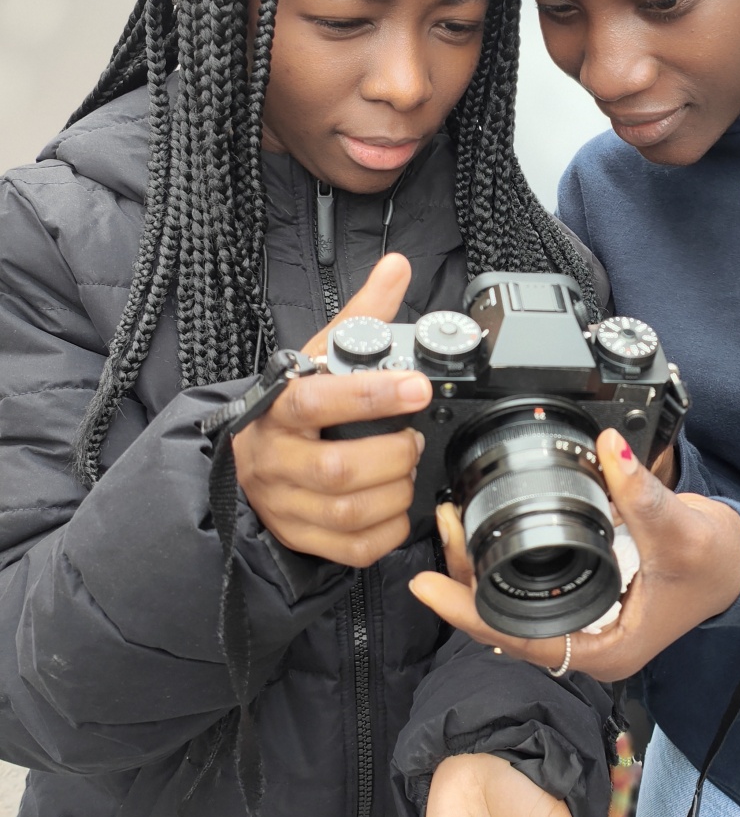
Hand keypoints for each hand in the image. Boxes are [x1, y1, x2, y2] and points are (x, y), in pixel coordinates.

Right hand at [233, 253, 431, 565]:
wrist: (244, 458)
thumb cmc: (292, 406)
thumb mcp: (318, 357)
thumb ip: (361, 315)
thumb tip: (395, 267)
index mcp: (279, 406)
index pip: (320, 400)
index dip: (372, 396)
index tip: (418, 386)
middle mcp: (275, 458)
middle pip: (340, 469)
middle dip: (393, 454)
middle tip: (413, 438)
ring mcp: (284, 503)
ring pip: (349, 511)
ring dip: (395, 491)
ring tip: (406, 467)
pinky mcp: (299, 536)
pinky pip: (352, 548)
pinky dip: (387, 531)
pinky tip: (396, 506)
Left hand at [409, 429, 739, 680]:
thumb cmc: (718, 564)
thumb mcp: (681, 530)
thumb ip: (642, 493)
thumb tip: (610, 450)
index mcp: (607, 648)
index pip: (522, 639)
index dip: (470, 614)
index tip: (427, 588)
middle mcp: (588, 641)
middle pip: (507, 622)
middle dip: (465, 580)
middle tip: (443, 528)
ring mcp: (584, 620)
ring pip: (514, 603)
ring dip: (479, 568)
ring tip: (453, 522)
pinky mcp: (583, 595)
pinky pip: (530, 584)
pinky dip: (503, 559)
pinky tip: (482, 530)